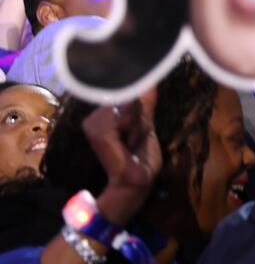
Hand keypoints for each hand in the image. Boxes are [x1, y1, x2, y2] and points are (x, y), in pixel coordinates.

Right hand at [83, 93, 161, 225]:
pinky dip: (135, 130)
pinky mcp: (97, 131)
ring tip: (134, 142)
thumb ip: (145, 105)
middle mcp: (94, 116)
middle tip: (138, 138)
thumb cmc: (141, 158)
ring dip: (139, 124)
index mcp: (103, 115)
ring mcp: (93, 122)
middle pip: (127, 97)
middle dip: (140, 116)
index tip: (141, 127)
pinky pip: (125, 117)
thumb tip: (151, 81)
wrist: (137, 182)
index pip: (124, 93)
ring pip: (128, 106)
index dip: (138, 105)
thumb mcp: (146, 126)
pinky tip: (130, 144)